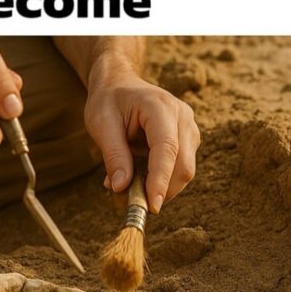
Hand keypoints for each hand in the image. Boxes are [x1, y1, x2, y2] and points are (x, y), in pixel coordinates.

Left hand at [84, 53, 200, 212]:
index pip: (167, 149)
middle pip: (183, 165)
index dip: (161, 180)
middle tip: (133, 205)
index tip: (152, 206)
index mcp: (160, 107)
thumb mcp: (101, 124)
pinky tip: (139, 177)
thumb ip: (113, 155)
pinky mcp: (188, 140)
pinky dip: (162, 181)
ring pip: (184, 171)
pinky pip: (180, 169)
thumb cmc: (108, 102)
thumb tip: (121, 188)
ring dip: (161, 187)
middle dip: (162, 191)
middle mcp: (182, 116)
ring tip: (130, 186)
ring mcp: (189, 128)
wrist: (120, 84)